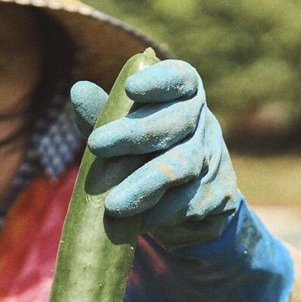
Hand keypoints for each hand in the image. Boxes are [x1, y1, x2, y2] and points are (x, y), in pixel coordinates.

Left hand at [70, 59, 237, 245]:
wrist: (181, 210)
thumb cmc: (144, 157)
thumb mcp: (122, 134)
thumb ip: (103, 115)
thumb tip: (78, 91)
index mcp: (183, 97)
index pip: (180, 78)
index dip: (159, 80)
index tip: (130, 88)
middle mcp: (204, 123)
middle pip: (178, 121)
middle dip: (136, 133)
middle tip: (95, 145)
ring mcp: (216, 159)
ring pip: (184, 166)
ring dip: (145, 185)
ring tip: (112, 205)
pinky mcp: (222, 196)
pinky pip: (191, 204)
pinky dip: (160, 214)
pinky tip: (137, 223)